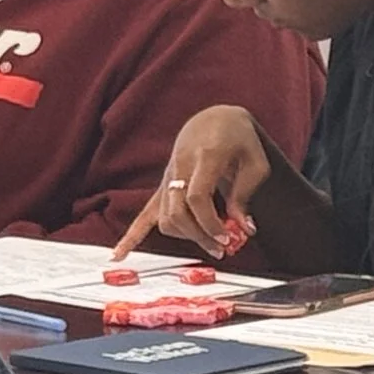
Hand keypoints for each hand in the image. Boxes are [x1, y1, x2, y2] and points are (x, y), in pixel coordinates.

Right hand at [112, 107, 267, 259]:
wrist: (215, 119)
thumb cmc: (238, 138)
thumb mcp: (254, 162)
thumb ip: (245, 196)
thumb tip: (243, 228)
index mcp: (205, 156)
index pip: (197, 197)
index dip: (209, 223)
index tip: (226, 238)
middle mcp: (181, 166)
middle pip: (179, 211)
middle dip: (199, 235)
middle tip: (222, 248)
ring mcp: (168, 177)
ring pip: (166, 217)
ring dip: (185, 237)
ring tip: (210, 244)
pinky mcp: (163, 187)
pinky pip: (144, 214)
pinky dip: (131, 236)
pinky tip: (119, 254)